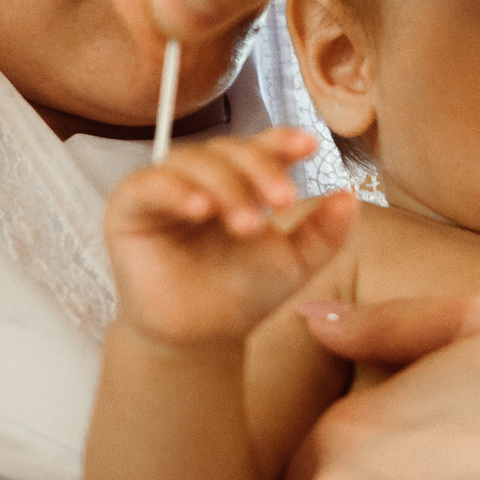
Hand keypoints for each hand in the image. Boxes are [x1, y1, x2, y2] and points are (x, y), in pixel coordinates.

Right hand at [102, 131, 355, 346]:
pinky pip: (148, 185)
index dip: (282, 141)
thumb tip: (350, 193)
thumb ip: (325, 231)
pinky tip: (201, 209)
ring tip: (248, 223)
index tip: (309, 146)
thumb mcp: (296, 262)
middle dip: (258, 170)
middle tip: (283, 201)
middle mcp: (201, 177)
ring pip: (192, 162)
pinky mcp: (128, 207)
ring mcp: (164, 188)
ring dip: (224, 186)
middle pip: (228, 151)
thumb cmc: (245, 294)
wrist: (202, 338)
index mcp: (241, 180)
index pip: (260, 147)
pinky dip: (175, 190)